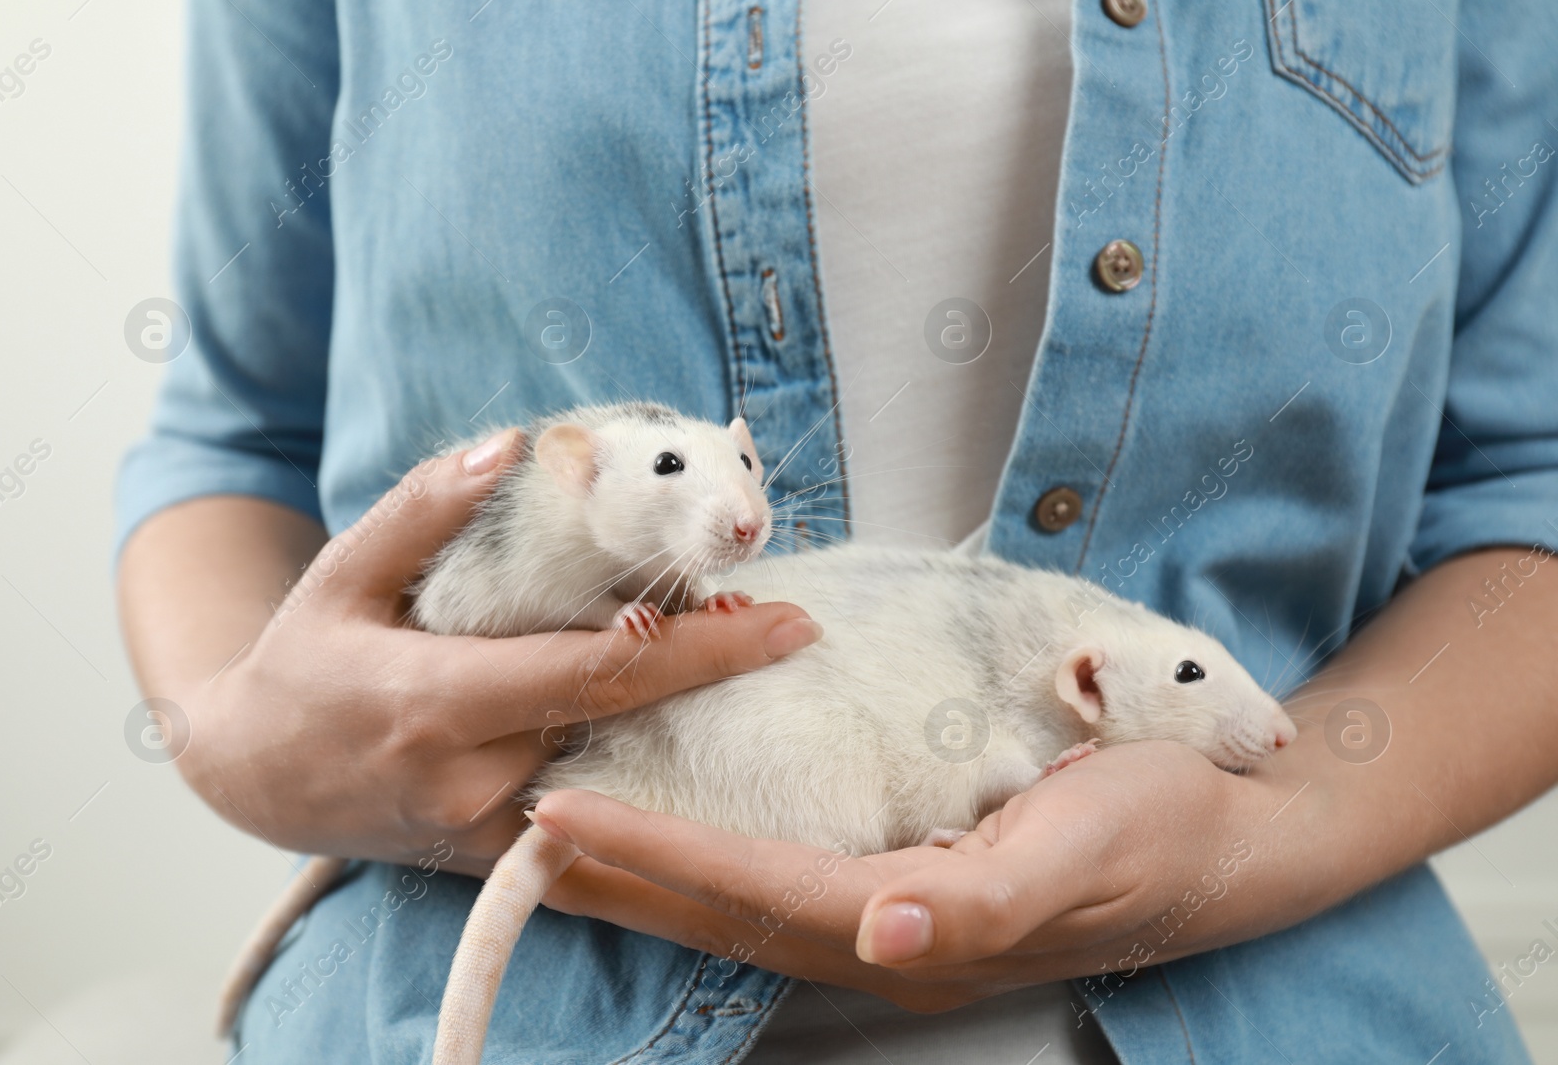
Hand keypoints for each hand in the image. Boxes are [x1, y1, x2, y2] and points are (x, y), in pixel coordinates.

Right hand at [157, 432, 822, 875]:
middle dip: (712, 675)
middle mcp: (469, 776)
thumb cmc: (302, 663)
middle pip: (624, 721)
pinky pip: (587, 820)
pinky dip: (642, 785)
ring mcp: (483, 827)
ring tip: (748, 665)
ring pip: (612, 772)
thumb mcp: (342, 573)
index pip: (597, 672)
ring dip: (683, 723)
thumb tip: (506, 443)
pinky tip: (691, 752)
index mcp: (436, 701)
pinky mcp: (490, 854)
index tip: (781, 620)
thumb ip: (421, 509)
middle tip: (789, 627)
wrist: (251, 779)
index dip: (697, 648)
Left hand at [533, 741, 1303, 1010]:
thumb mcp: (1086, 854)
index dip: (654, 859)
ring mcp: (900, 916)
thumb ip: (982, 905)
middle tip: (519, 835)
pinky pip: (789, 872)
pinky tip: (684, 829)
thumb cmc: (1166, 826)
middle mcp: (891, 935)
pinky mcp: (915, 880)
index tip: (559, 820)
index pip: (756, 892)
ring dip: (652, 873)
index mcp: (920, 929)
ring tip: (566, 840)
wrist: (1236, 830)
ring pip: (747, 899)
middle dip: (619, 877)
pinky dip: (716, 853)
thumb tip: (882, 930)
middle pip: (728, 911)